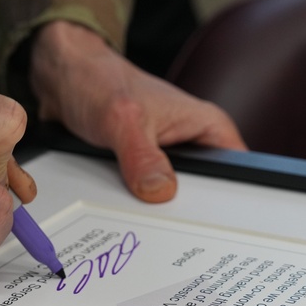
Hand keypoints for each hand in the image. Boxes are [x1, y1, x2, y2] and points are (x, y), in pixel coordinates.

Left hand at [29, 20, 245, 202]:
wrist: (66, 81)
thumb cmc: (98, 82)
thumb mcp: (121, 120)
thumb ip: (142, 156)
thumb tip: (161, 191)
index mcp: (207, 126)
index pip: (239, 175)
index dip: (228, 203)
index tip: (207, 223)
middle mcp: (193, 143)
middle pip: (206, 196)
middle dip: (183, 211)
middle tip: (163, 221)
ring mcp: (169, 158)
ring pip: (173, 200)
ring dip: (154, 209)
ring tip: (138, 212)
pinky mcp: (145, 168)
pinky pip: (147, 197)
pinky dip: (134, 204)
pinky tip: (122, 208)